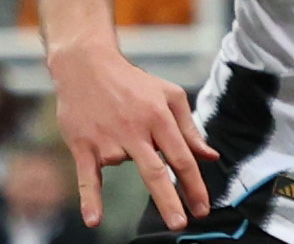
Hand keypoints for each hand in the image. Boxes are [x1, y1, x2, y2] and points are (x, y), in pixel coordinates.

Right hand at [48, 42, 215, 228]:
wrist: (88, 67)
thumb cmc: (134, 83)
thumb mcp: (169, 95)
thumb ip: (190, 129)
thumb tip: (210, 156)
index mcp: (160, 117)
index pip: (181, 158)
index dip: (194, 185)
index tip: (202, 208)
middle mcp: (135, 130)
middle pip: (156, 172)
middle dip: (170, 201)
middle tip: (182, 225)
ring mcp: (108, 139)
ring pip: (125, 166)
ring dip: (127, 155)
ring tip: (118, 124)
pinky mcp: (83, 146)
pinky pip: (88, 179)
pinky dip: (91, 200)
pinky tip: (94, 220)